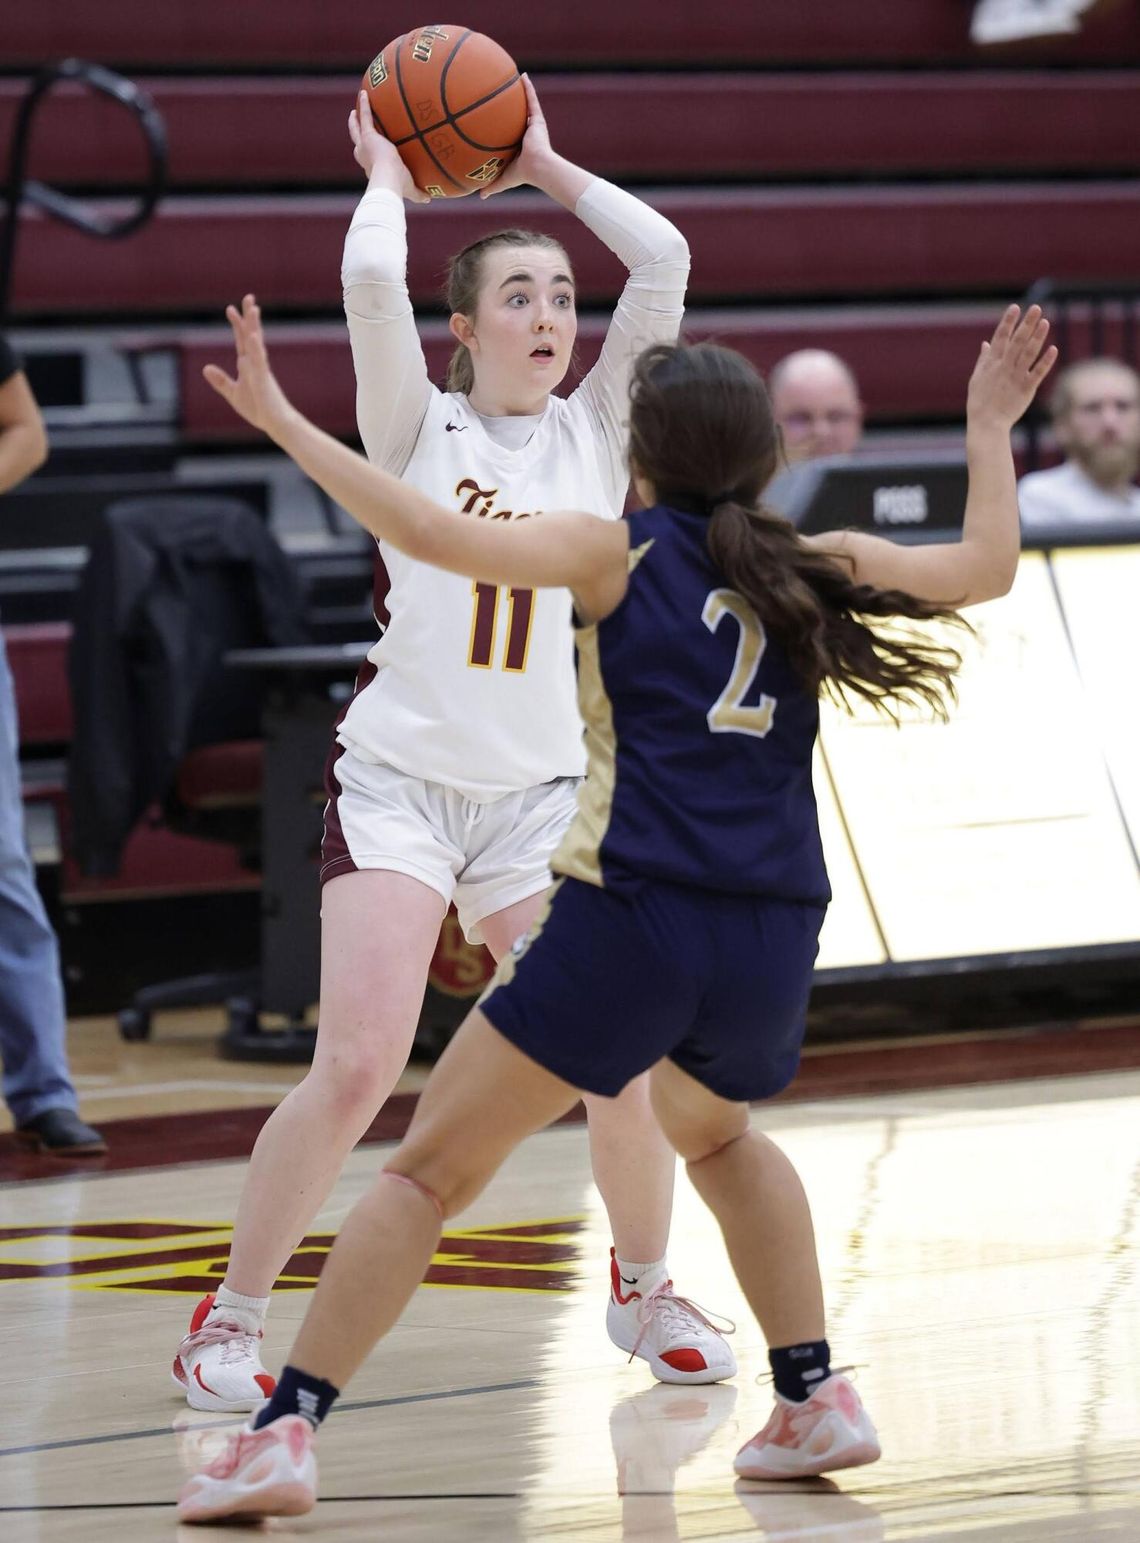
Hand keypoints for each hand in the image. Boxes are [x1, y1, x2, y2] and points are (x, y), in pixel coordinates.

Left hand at [202, 295, 293, 437]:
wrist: (276, 424)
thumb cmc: (259, 409)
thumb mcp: (233, 394)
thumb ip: (221, 381)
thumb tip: (205, 368)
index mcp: (248, 365)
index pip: (241, 340)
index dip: (237, 324)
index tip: (230, 308)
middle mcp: (255, 363)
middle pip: (251, 335)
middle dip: (249, 317)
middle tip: (248, 297)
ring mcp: (260, 370)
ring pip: (256, 343)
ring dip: (254, 326)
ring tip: (254, 308)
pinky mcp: (264, 380)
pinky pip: (259, 361)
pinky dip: (255, 348)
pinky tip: (252, 336)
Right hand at [348, 91, 430, 202]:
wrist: (389, 179)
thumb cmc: (398, 187)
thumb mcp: (409, 189)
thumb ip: (418, 193)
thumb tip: (429, 198)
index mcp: (371, 168)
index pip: (368, 160)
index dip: (367, 155)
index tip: (370, 150)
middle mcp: (364, 157)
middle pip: (357, 142)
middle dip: (356, 133)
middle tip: (356, 123)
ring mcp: (364, 145)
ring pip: (356, 128)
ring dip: (355, 119)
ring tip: (356, 109)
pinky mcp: (368, 136)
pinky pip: (366, 116)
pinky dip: (365, 105)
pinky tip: (365, 93)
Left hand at [480, 74, 552, 198]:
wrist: (538, 168)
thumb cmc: (522, 175)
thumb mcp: (503, 179)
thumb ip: (492, 185)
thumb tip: (480, 196)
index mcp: (519, 145)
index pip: (509, 132)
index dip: (503, 125)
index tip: (495, 117)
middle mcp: (526, 133)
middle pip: (516, 116)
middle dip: (510, 106)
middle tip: (500, 95)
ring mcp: (533, 125)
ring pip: (525, 104)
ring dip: (520, 91)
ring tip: (512, 77)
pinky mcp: (538, 119)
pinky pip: (532, 99)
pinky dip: (528, 87)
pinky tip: (523, 75)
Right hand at [967, 304, 1057, 430]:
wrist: (987, 424)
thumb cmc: (980, 402)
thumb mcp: (976, 379)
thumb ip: (984, 360)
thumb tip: (986, 343)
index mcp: (992, 364)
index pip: (1001, 338)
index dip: (1008, 322)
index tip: (1015, 308)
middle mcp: (1004, 367)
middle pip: (1017, 341)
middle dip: (1026, 323)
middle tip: (1036, 308)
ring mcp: (1015, 377)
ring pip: (1028, 353)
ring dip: (1038, 337)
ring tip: (1045, 322)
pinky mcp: (1026, 389)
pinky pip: (1038, 372)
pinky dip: (1045, 361)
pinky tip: (1053, 349)